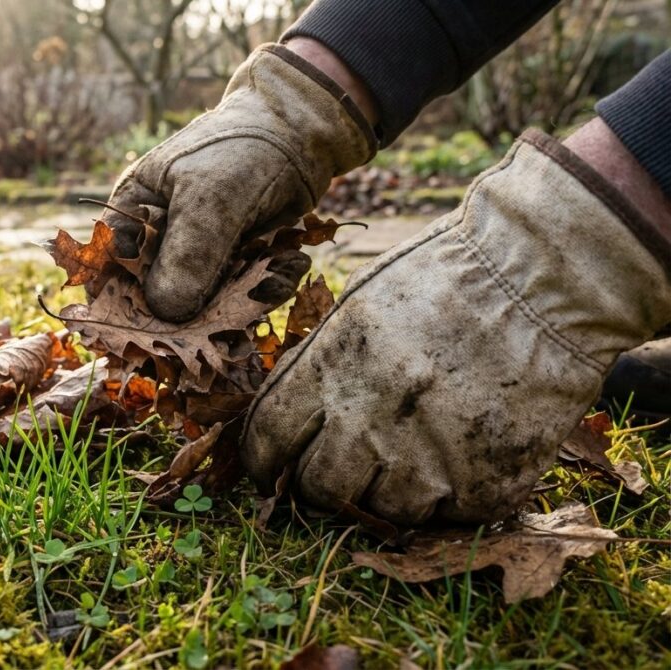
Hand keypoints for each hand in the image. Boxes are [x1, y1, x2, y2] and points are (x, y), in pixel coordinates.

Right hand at [99, 41, 375, 322]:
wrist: (301, 130)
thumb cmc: (239, 149)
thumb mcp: (210, 198)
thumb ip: (187, 255)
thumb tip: (167, 313)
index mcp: (132, 215)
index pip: (111, 273)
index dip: (125, 307)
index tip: (157, 332)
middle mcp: (159, 241)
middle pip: (158, 300)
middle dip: (196, 313)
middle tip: (234, 312)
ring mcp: (198, 256)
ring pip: (206, 305)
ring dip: (242, 301)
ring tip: (277, 272)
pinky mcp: (235, 265)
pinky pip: (242, 296)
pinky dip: (268, 287)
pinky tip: (292, 263)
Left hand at [241, 131, 670, 524]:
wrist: (545, 277)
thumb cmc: (446, 277)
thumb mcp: (359, 305)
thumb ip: (318, 363)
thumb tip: (287, 412)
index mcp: (330, 372)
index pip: (268, 442)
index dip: (264, 461)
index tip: (273, 467)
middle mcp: (372, 421)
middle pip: (319, 490)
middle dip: (323, 484)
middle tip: (345, 466)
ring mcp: (431, 458)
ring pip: (385, 512)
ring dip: (391, 491)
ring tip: (416, 451)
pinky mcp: (488, 482)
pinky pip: (452, 516)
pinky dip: (453, 495)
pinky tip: (464, 453)